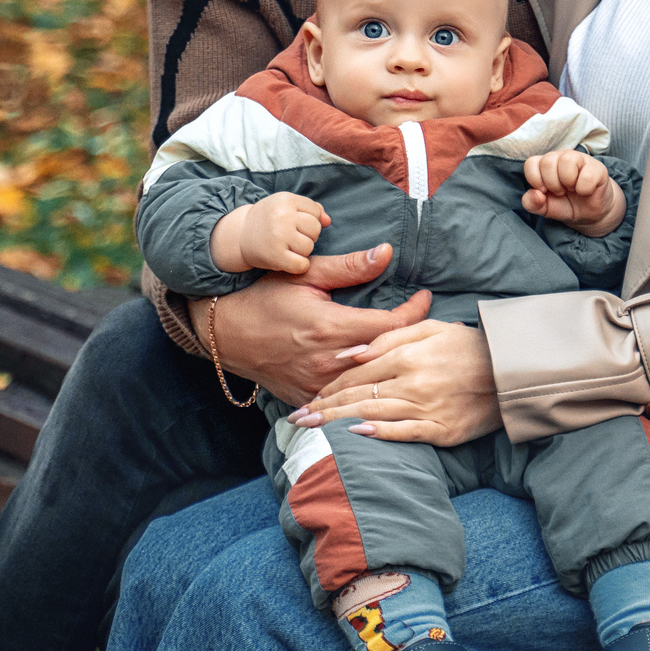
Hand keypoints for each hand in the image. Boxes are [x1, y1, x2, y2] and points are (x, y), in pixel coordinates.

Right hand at [203, 246, 432, 407]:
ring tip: (408, 347)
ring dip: (390, 364)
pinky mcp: (307, 397)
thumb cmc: (264, 296)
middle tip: (426, 323)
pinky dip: (362, 384)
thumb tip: (387, 253)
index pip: (392, 326)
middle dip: (411, 339)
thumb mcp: (305, 274)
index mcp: (331, 327)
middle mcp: (328, 361)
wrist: (223, 331)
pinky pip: (345, 396)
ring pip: (369, 381)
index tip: (424, 298)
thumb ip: (349, 267)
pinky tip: (376, 373)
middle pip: (388, 356)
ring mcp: (317, 385)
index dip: (415, 311)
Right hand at [214, 191, 328, 274]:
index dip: (309, 220)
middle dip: (307, 235)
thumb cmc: (268, 220)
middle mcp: (282, 216)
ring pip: (309, 247)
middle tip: (292, 238)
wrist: (240, 235)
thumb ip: (311, 210)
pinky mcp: (275, 255)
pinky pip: (302, 264)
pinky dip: (299, 266)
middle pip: (315, 229)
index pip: (316, 212)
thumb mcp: (286, 206)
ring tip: (288, 248)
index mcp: (286, 200)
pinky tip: (289, 261)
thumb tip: (328, 221)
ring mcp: (278, 235)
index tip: (296, 225)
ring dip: (302, 251)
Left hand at [294, 320, 500, 447]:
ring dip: (338, 424)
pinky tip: (355, 437)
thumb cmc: (470, 346)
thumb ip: (389, 337)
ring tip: (312, 432)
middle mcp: (413, 383)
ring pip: (374, 416)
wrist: (512, 372)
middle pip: (358, 397)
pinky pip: (404, 434)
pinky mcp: (442, 430)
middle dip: (323, 409)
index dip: (330, 386)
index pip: (357, 373)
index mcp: (408, 356)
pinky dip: (379, 436)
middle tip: (296, 420)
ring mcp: (428, 408)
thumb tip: (350, 352)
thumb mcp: (431, 329)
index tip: (308, 396)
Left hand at [523, 151, 623, 237]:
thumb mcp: (544, 208)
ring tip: (572, 189)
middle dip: (552, 184)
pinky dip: (584, 189)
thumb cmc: (565, 204)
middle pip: (547, 161)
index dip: (535, 180)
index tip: (544, 191)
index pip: (531, 163)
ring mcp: (580, 159)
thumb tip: (536, 194)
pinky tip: (585, 191)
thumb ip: (531, 203)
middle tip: (560, 192)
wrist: (589, 214)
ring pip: (566, 160)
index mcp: (545, 164)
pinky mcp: (597, 167)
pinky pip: (587, 175)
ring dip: (567, 182)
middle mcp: (561, 157)